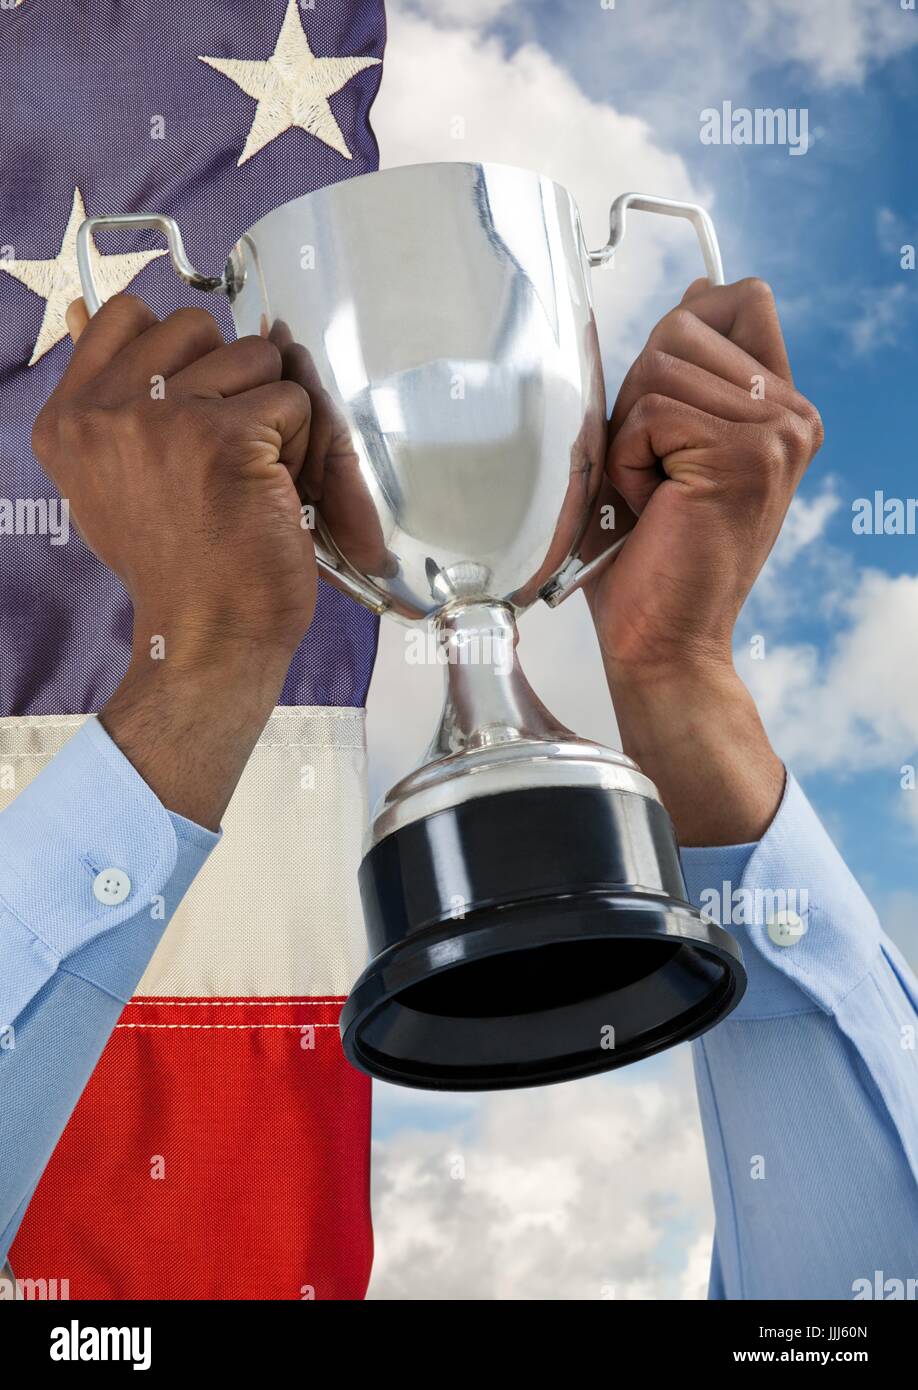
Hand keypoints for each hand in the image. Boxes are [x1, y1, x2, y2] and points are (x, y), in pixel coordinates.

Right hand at [32, 295, 317, 826]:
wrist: (208, 636)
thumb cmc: (176, 563)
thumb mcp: (111, 475)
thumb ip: (103, 394)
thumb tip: (77, 306)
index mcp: (68, 417)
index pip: (126, 314)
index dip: (181, 349)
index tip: (192, 406)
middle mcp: (105, 412)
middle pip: (199, 327)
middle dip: (233, 380)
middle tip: (228, 453)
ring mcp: (166, 419)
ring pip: (256, 358)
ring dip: (274, 417)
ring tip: (251, 477)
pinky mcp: (228, 436)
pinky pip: (293, 401)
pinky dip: (301, 448)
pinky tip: (274, 493)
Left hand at [585, 278, 823, 844]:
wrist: (662, 642)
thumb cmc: (650, 556)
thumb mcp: (669, 444)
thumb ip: (688, 374)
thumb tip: (699, 293)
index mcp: (785, 410)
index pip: (741, 301)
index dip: (684, 332)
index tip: (663, 406)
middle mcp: (795, 415)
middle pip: (684, 327)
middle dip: (638, 397)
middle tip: (650, 473)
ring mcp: (777, 431)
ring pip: (659, 365)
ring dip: (629, 433)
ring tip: (650, 494)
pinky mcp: (744, 452)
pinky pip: (649, 409)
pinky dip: (627, 459)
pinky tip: (648, 506)